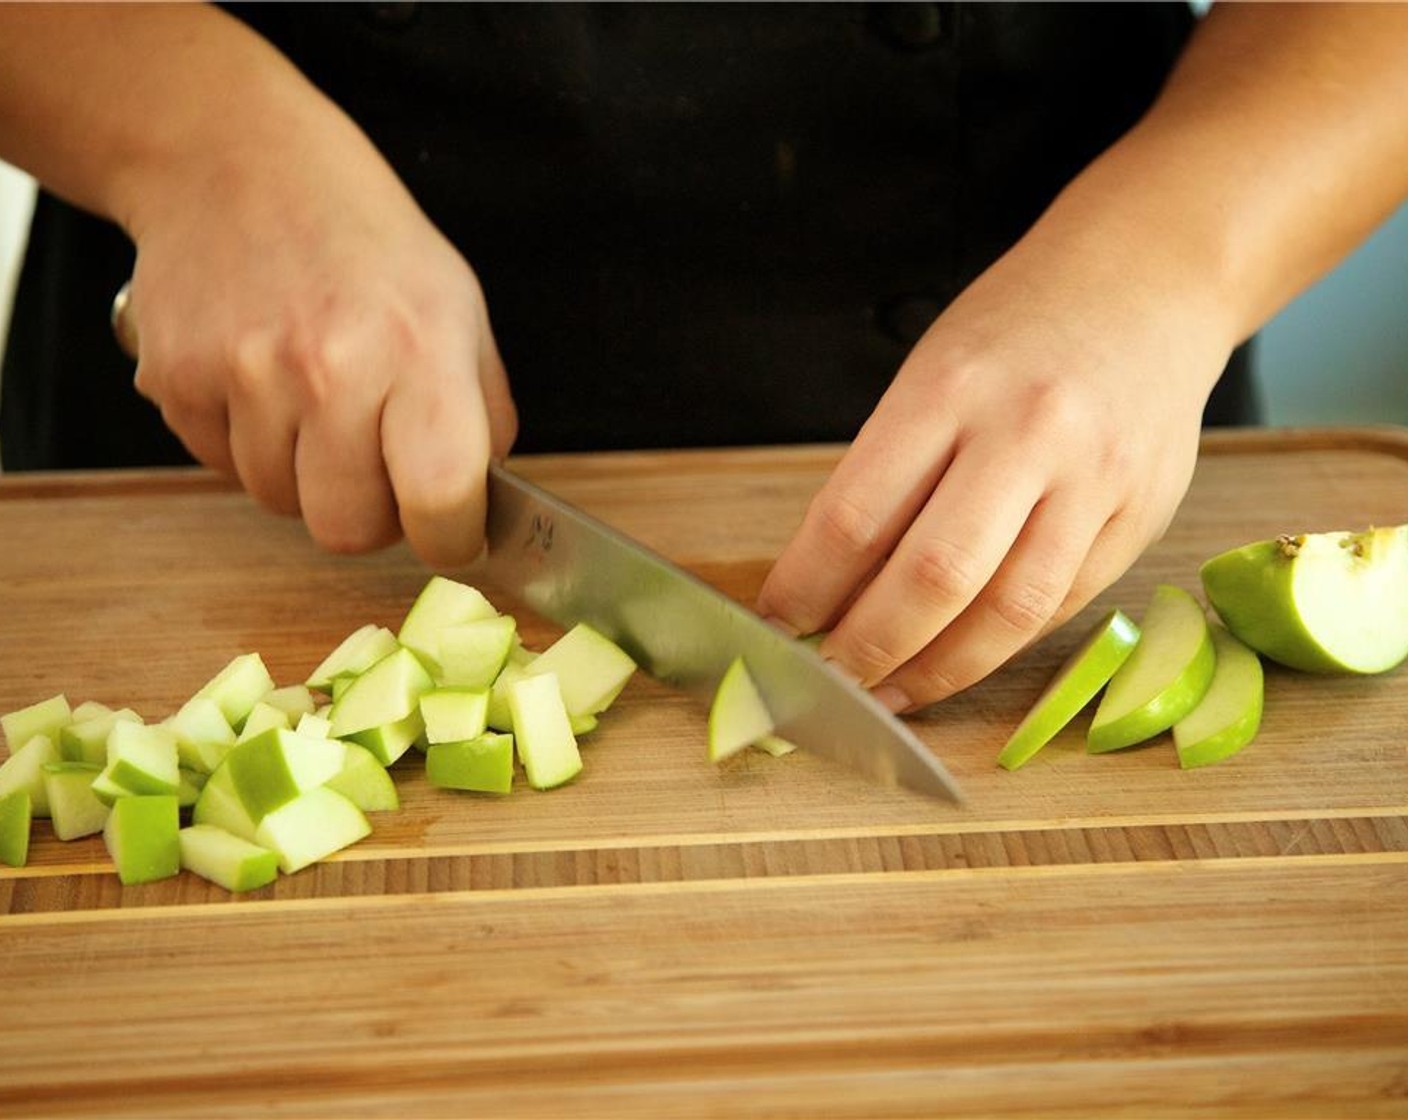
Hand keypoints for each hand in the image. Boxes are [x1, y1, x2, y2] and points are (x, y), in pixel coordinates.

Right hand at [122, 98, 515, 566]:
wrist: (237, 165)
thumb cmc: (365, 245)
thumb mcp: (460, 311)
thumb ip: (482, 418)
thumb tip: (480, 507)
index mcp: (419, 350)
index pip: (441, 497)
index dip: (452, 537)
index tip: (453, 532)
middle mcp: (330, 366)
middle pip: (348, 529)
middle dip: (370, 513)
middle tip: (377, 459)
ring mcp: (245, 374)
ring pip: (281, 504)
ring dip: (304, 475)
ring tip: (315, 398)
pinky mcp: (176, 381)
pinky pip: (223, 468)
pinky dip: (249, 445)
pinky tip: (264, 381)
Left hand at [756, 226, 1235, 711]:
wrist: (1148, 280)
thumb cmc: (1016, 330)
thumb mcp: (931, 371)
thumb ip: (888, 473)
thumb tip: (830, 586)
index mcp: (950, 388)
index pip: (857, 516)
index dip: (806, 588)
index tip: (776, 624)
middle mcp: (1028, 434)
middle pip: (934, 578)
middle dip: (867, 648)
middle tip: (826, 680)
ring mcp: (1096, 480)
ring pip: (1008, 613)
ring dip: (936, 672)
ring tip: (887, 695)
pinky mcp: (1143, 516)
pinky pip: (1059, 606)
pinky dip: (998, 646)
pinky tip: (956, 660)